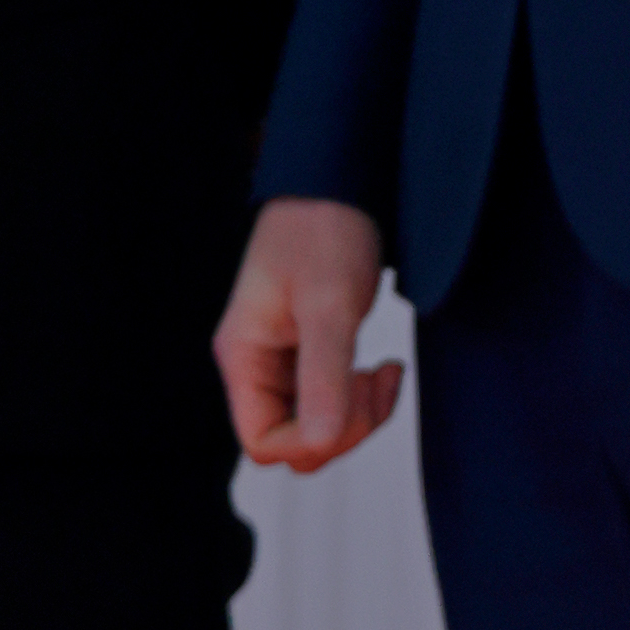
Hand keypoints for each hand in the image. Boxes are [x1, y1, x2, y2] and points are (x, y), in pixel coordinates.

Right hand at [214, 198, 399, 471]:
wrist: (341, 187)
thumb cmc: (324, 232)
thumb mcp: (329, 305)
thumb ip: (323, 378)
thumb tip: (321, 442)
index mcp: (244, 357)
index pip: (263, 442)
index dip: (314, 440)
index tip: (353, 393)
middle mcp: (257, 366)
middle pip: (293, 442)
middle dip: (344, 427)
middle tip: (376, 381)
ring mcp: (283, 364)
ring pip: (318, 428)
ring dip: (359, 415)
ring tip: (385, 372)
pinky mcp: (310, 356)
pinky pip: (333, 404)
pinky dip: (363, 398)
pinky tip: (384, 368)